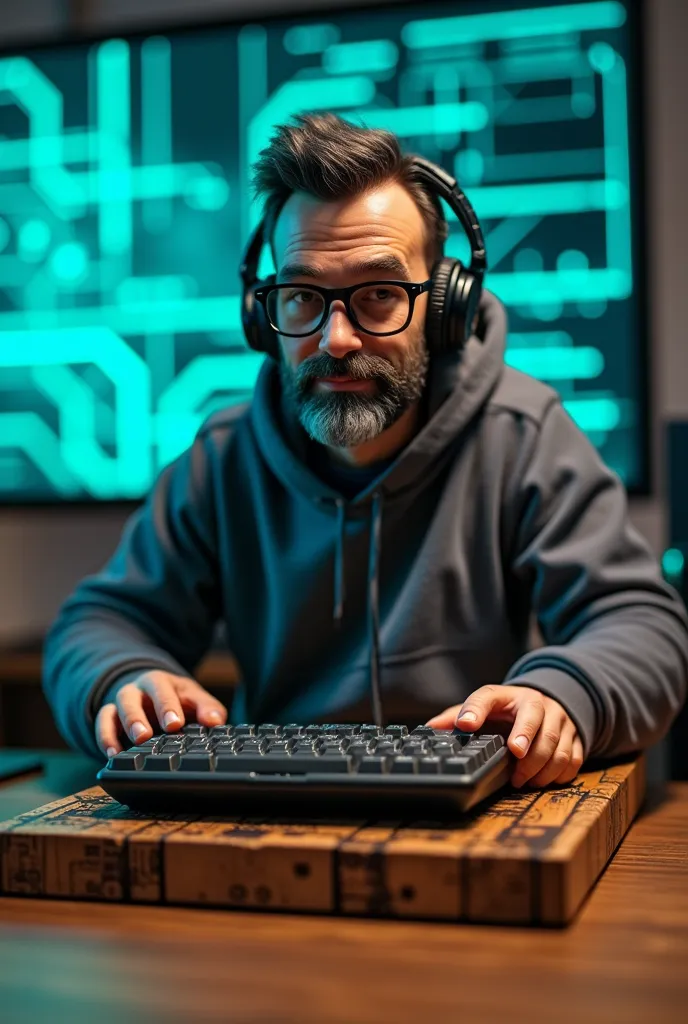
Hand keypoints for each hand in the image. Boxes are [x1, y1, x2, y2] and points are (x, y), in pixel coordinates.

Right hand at [95, 669, 227, 757]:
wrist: (155, 694)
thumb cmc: (179, 699)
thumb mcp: (195, 699)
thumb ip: (207, 708)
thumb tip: (215, 721)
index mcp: (161, 682)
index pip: (162, 689)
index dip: (167, 706)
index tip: (175, 724)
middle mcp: (138, 690)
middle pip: (132, 697)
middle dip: (138, 717)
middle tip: (145, 736)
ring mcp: (122, 703)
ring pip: (115, 709)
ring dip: (121, 728)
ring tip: (130, 746)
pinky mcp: (110, 717)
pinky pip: (102, 723)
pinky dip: (104, 738)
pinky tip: (112, 755)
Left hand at [426, 685, 583, 788]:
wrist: (549, 703)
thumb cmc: (510, 710)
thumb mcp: (486, 707)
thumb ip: (458, 715)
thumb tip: (430, 728)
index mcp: (509, 696)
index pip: (489, 697)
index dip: (476, 710)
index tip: (466, 725)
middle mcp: (539, 704)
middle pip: (539, 725)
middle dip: (527, 749)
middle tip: (514, 771)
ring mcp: (562, 721)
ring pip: (558, 747)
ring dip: (541, 769)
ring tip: (524, 781)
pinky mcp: (576, 738)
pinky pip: (573, 759)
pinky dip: (558, 774)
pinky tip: (544, 780)